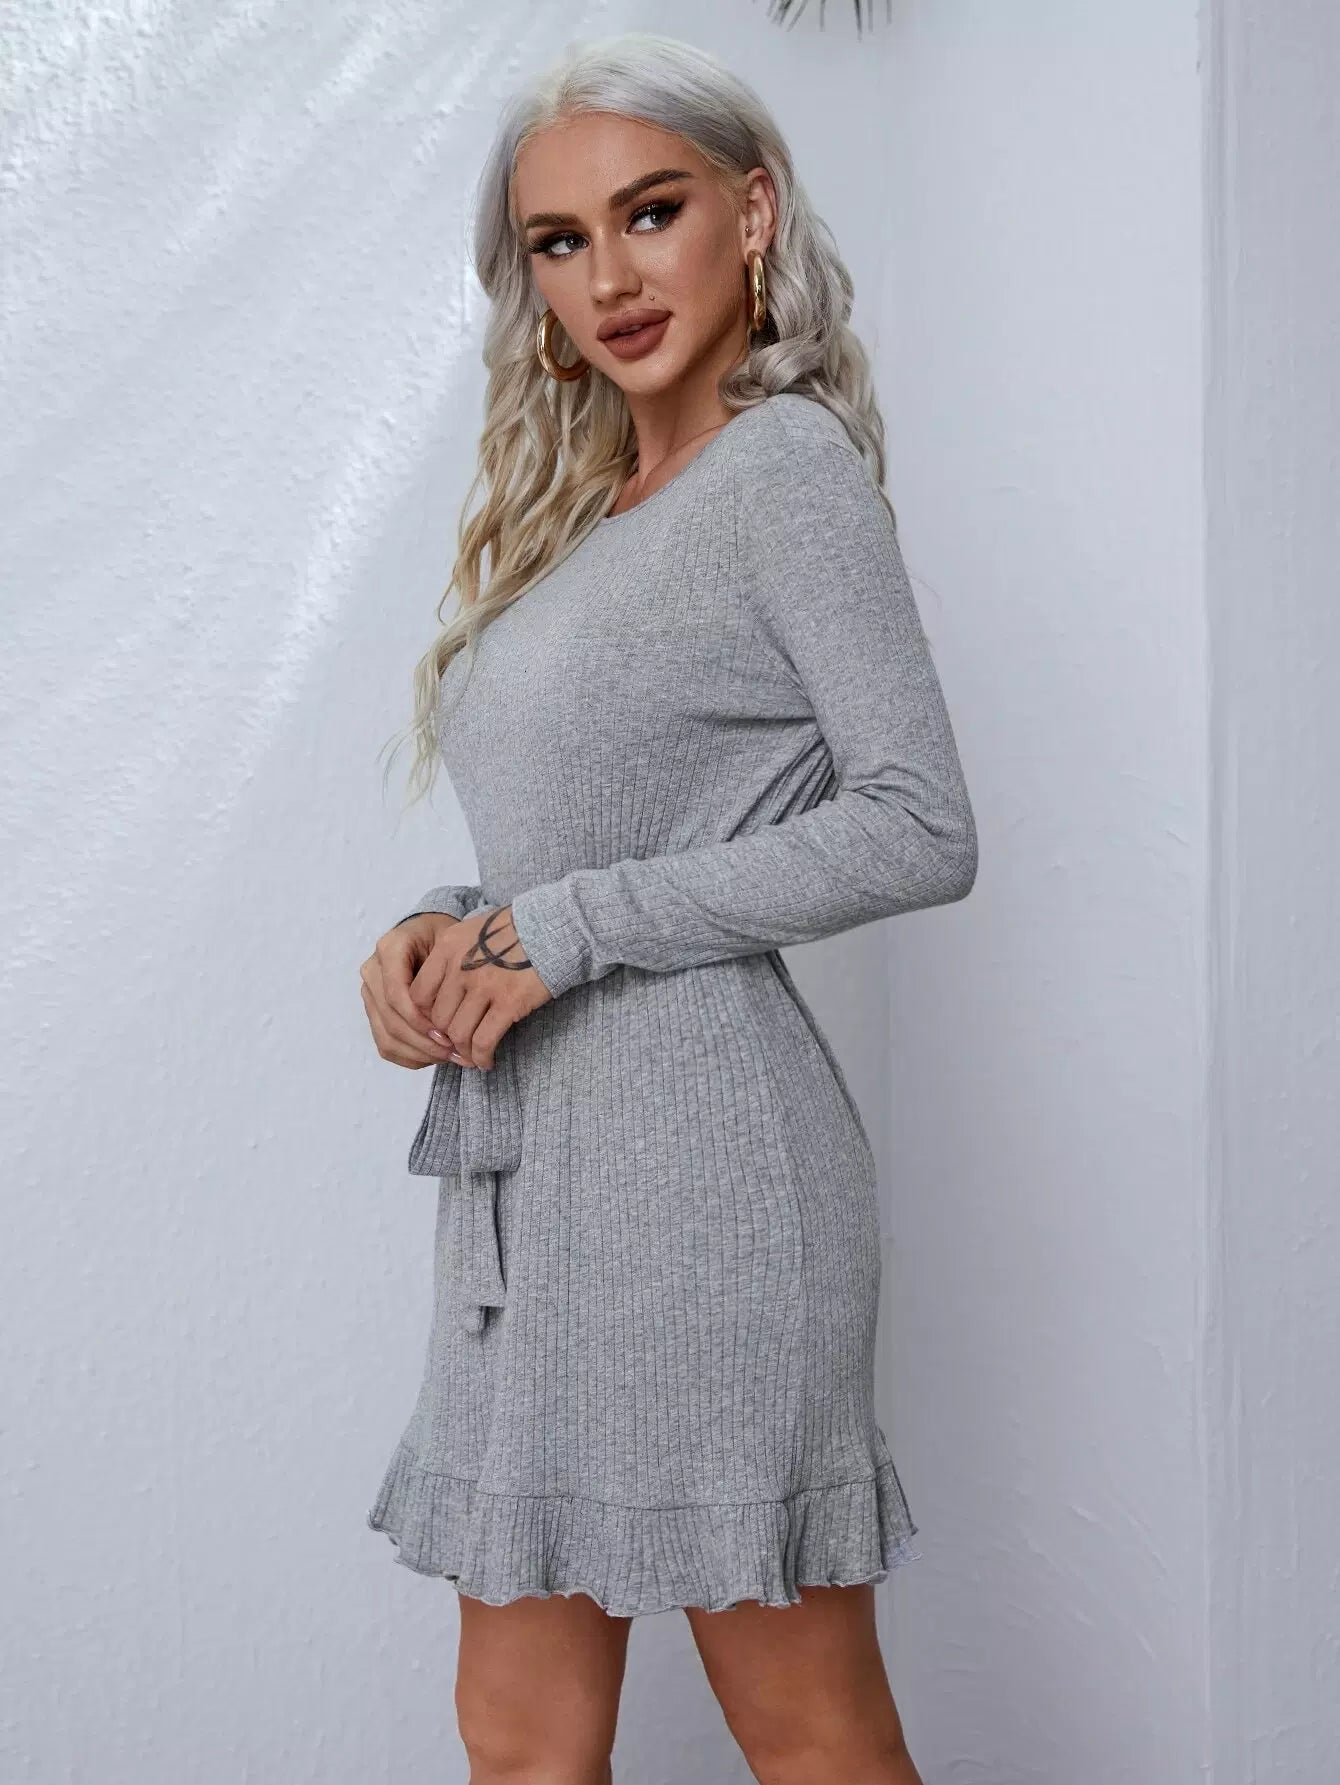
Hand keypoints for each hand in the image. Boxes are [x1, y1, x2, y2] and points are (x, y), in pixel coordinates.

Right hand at [361, 912, 469, 1068]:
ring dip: (419, 1053)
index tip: (447, 1034)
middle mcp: (372, 971)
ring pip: (386, 1037)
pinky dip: (411, 1057)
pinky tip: (435, 1057)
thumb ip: (447, 974)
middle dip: (424, 1042)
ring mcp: (370, 994)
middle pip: (391, 1019)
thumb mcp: (452, 944)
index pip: (395, 994)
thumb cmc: (446, 938)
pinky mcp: (373, 1012)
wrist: (429, 935)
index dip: (419, 1019)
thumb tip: (449, 1021)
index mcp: (389, 949)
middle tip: (456, 1052)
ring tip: (451, 1057)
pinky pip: (385, 1045)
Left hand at [407, 903, 551, 1069]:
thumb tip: (439, 997)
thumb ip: (450, 958)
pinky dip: (482, 1056)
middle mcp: (460, 967)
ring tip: (472, 1055)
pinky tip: (486, 1060)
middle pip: (438, 1018)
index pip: (418, 994)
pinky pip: (483, 1040)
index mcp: (447, 948)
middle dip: (445, 1038)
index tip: (439, 1024)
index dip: (426, 1017)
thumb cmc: (512, 930)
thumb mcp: (471, 932)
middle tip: (456, 1046)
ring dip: (464, 1051)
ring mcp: (484, 986)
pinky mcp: (508, 1002)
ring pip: (458, 1033)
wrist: (551, 927)